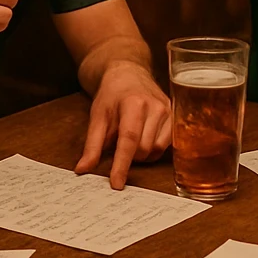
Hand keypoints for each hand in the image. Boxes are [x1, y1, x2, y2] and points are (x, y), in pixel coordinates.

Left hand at [75, 63, 170, 188]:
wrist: (129, 74)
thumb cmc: (111, 95)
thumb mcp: (97, 116)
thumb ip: (91, 145)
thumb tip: (82, 170)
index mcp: (133, 103)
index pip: (128, 140)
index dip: (122, 164)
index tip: (116, 183)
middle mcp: (155, 106)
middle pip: (143, 149)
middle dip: (128, 155)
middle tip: (118, 142)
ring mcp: (168, 111)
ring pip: (155, 150)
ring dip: (140, 153)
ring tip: (130, 138)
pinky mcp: (176, 117)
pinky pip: (166, 146)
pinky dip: (152, 149)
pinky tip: (144, 138)